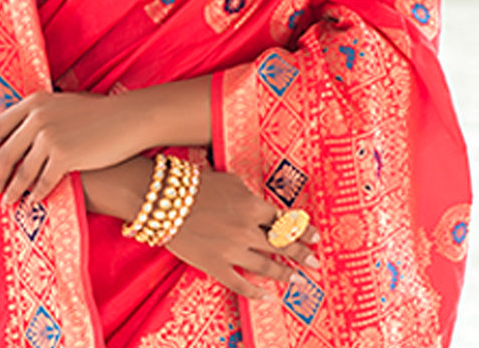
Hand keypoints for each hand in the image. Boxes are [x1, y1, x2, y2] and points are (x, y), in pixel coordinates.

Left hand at [0, 90, 143, 205]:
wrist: (127, 119)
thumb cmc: (99, 113)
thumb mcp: (63, 104)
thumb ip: (41, 113)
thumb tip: (19, 132)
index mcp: (34, 101)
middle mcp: (37, 117)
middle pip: (5, 153)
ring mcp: (49, 137)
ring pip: (21, 172)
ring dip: (12, 191)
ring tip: (8, 202)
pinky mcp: (63, 157)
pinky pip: (42, 183)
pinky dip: (35, 196)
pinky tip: (33, 203)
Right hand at [165, 167, 319, 299]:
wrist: (163, 199)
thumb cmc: (196, 183)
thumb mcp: (230, 181)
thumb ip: (249, 197)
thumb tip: (262, 210)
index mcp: (252, 206)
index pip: (284, 221)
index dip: (302, 230)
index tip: (315, 237)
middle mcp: (246, 230)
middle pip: (280, 245)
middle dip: (301, 254)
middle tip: (315, 262)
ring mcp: (231, 250)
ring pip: (266, 266)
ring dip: (284, 273)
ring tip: (297, 278)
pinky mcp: (214, 265)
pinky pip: (240, 283)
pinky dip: (255, 292)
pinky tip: (267, 296)